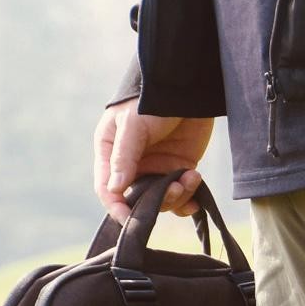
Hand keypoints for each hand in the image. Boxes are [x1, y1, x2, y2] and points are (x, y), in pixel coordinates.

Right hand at [93, 100, 215, 220]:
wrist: (189, 86)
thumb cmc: (152, 99)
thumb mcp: (133, 124)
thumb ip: (124, 156)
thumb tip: (115, 189)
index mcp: (110, 152)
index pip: (107, 189)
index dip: (117, 207)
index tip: (130, 219)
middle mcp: (132, 165)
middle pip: (137, 199)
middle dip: (156, 202)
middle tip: (174, 188)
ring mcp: (156, 168)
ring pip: (162, 199)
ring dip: (177, 196)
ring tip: (191, 177)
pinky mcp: (179, 168)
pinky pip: (180, 193)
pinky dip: (189, 196)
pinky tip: (196, 183)